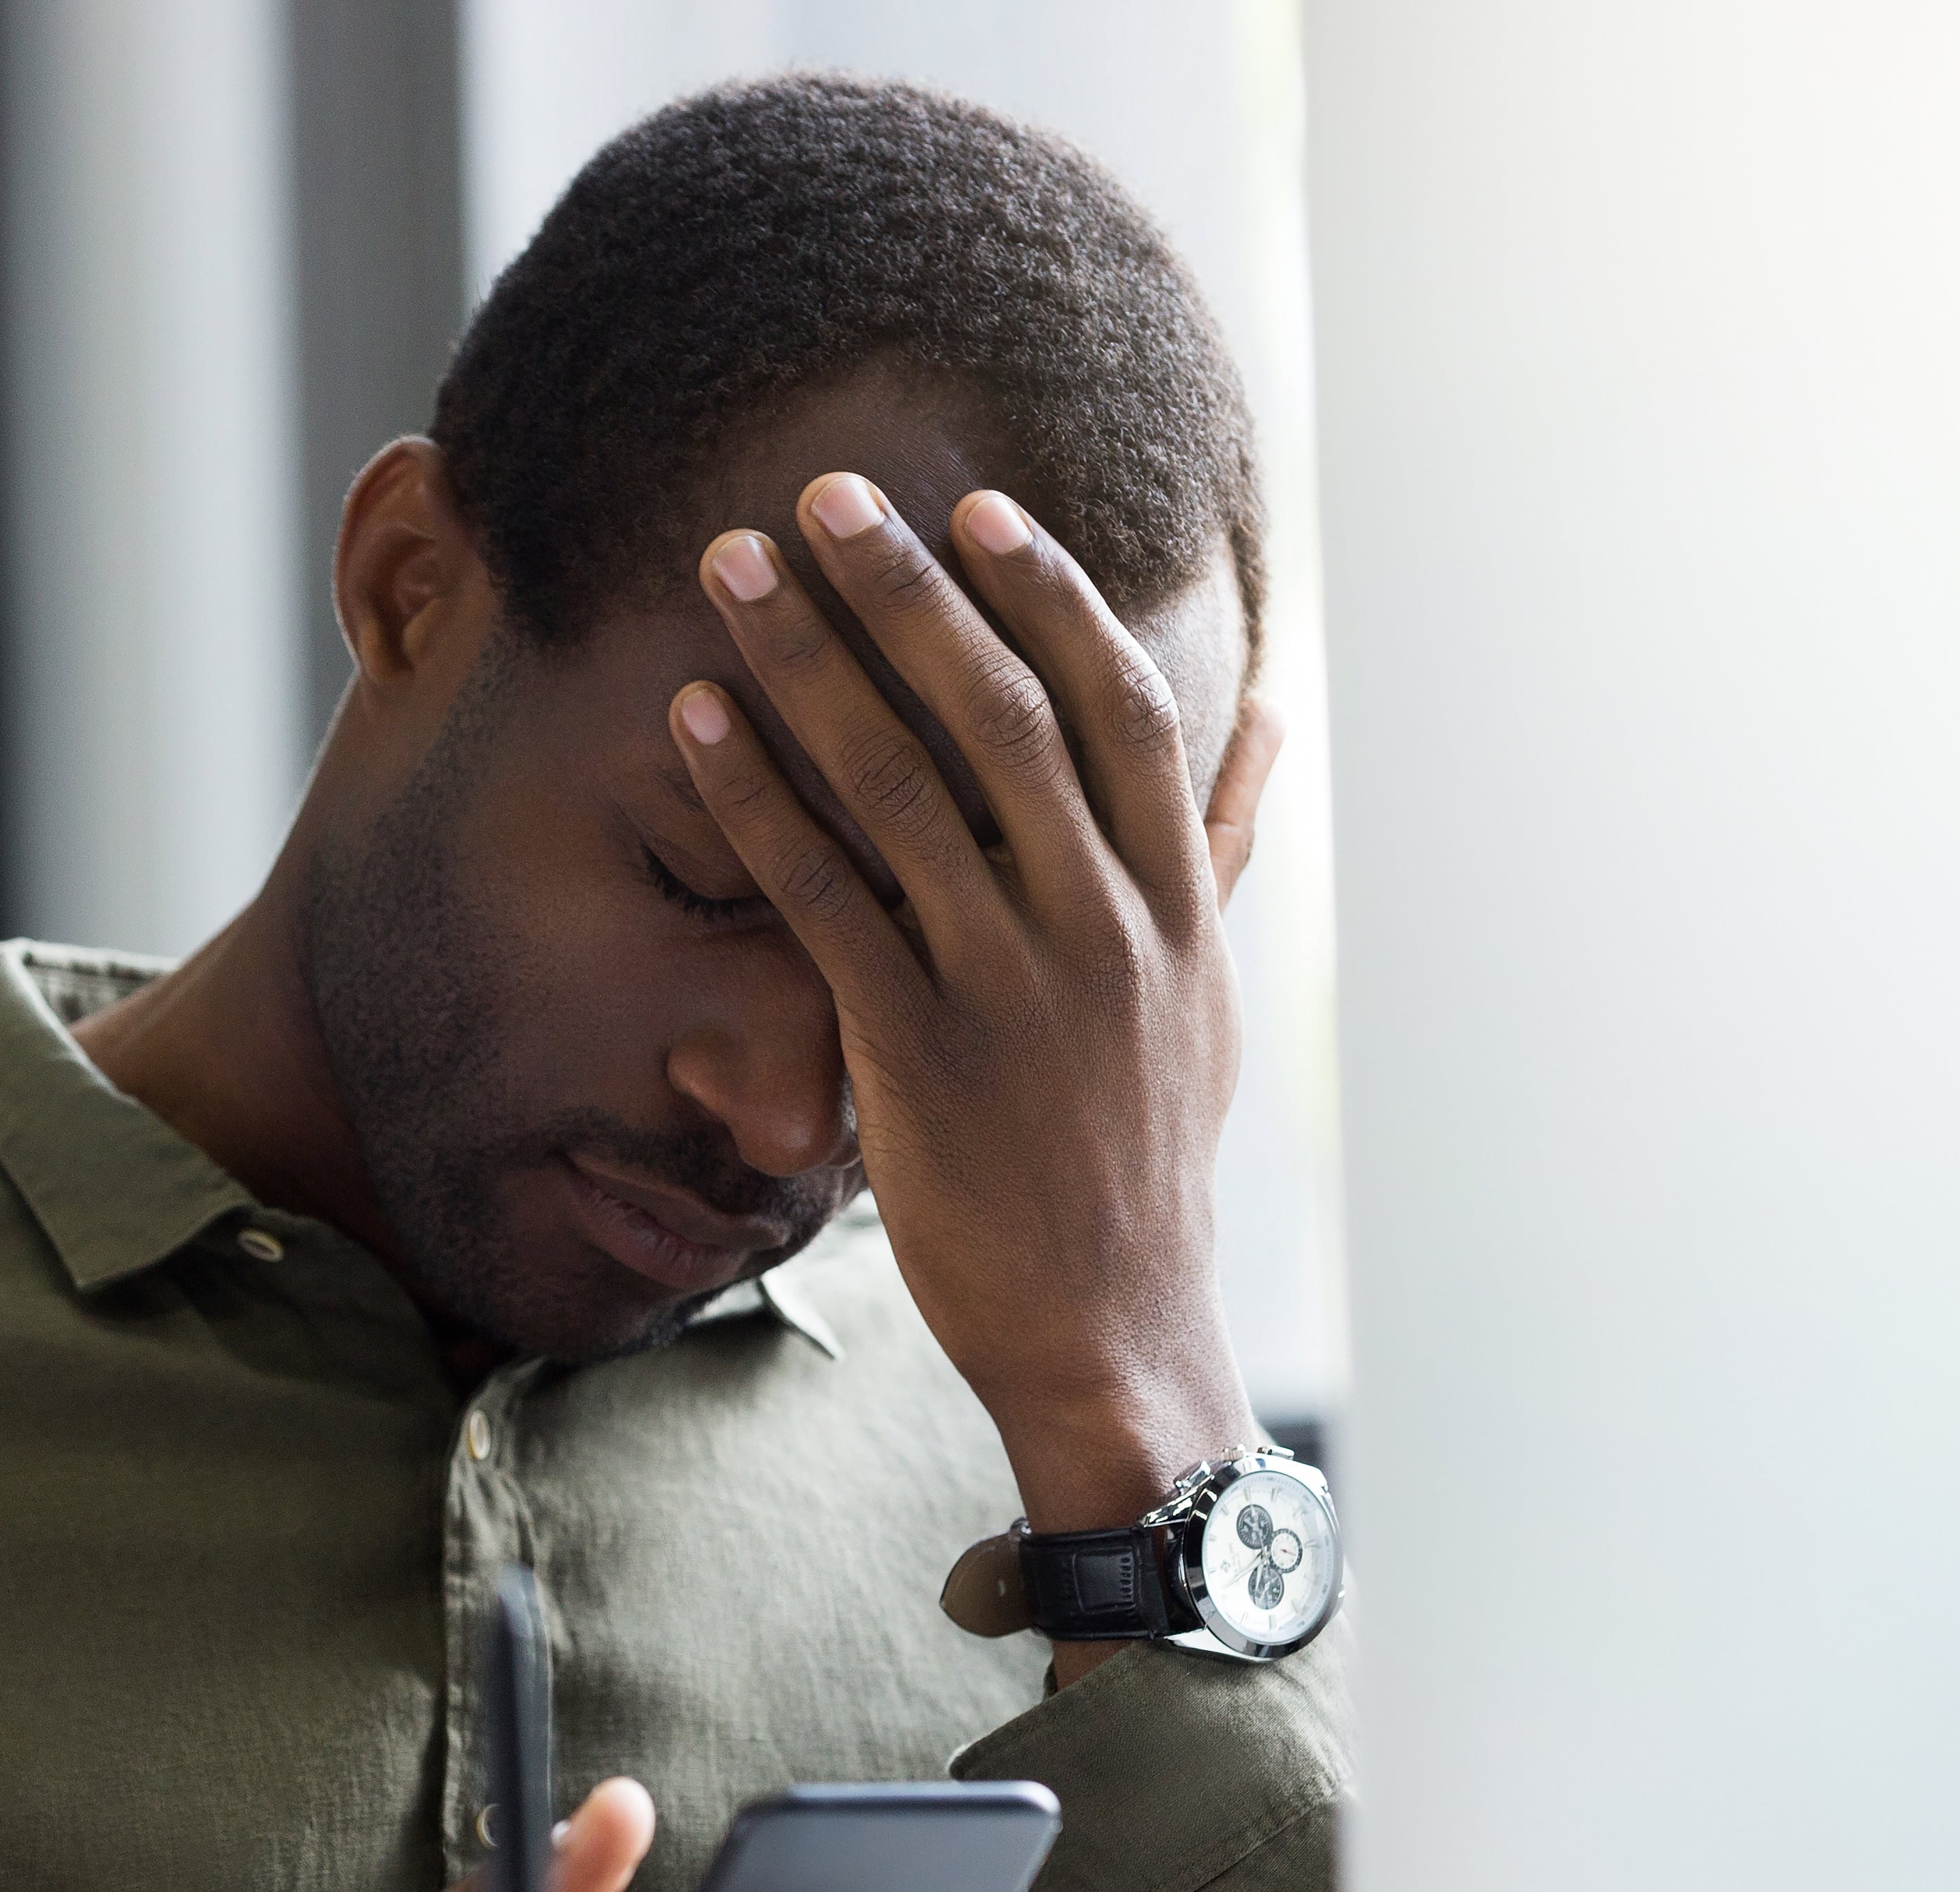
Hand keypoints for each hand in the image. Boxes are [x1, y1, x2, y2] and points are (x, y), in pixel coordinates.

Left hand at [668, 477, 1284, 1534]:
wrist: (1112, 1328)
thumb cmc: (1144, 1152)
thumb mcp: (1209, 992)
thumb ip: (1224, 848)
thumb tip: (1266, 719)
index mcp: (1173, 904)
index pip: (1121, 711)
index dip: (1051, 599)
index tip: (980, 508)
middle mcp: (1102, 926)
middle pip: (1007, 716)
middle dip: (911, 594)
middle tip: (825, 495)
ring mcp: (1011, 987)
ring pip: (904, 786)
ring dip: (810, 662)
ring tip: (733, 567)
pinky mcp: (918, 1052)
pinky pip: (822, 896)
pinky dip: (756, 795)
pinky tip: (693, 717)